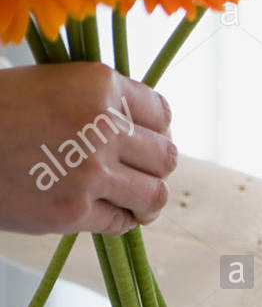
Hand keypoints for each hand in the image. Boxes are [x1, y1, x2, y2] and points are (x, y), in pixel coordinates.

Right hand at [0, 63, 176, 234]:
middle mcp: (102, 125)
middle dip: (154, 167)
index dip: (156, 131)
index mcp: (99, 85)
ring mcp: (90, 171)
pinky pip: (120, 222)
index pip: (162, 114)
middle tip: (138, 173)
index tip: (145, 141)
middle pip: (166, 157)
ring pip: (155, 195)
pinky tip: (104, 213)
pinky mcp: (73, 210)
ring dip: (147, 201)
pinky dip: (118, 221)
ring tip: (134, 201)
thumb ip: (100, 102)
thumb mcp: (51, 84)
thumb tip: (148, 131)